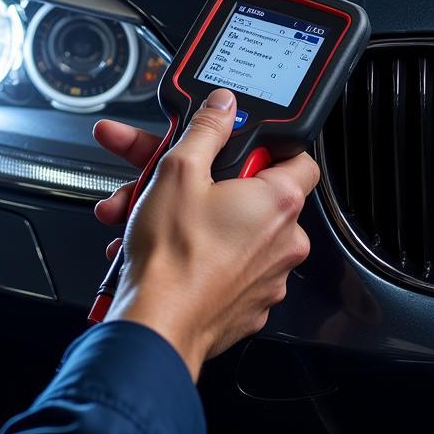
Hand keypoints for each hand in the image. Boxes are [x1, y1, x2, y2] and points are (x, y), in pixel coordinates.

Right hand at [92, 89, 318, 380]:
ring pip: (225, 229)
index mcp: (279, 201)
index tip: (231, 144)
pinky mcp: (243, 303)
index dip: (262, 144)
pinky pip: (219, 264)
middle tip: (158, 175)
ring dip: (181, 215)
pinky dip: (188, 250)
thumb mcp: (180, 169)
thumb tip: (224, 106)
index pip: (297, 156)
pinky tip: (149, 244)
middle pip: (245, 193)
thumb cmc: (172, 257)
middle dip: (195, 179)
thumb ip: (207, 129)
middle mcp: (284, 242)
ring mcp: (266, 277)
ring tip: (135, 212)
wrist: (156, 326)